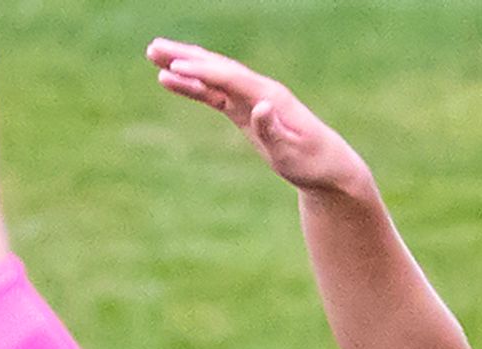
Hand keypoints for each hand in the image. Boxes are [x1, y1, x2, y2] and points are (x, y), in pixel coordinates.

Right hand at [147, 41, 375, 198]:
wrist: (328, 167)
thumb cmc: (311, 164)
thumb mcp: (292, 154)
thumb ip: (274, 131)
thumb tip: (260, 107)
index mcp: (270, 97)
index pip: (231, 79)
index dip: (203, 72)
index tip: (175, 68)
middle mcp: (260, 91)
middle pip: (217, 67)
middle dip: (185, 57)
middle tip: (153, 48)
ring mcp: (251, 98)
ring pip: (213, 75)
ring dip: (184, 64)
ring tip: (154, 54)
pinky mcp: (246, 110)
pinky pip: (214, 92)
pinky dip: (194, 84)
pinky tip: (172, 79)